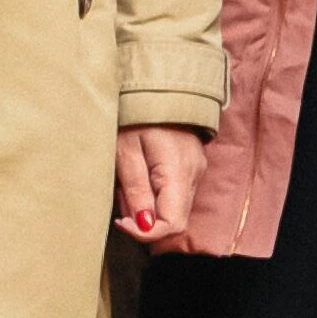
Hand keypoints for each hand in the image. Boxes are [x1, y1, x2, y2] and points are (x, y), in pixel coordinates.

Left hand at [114, 126, 203, 241]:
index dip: (146, 232)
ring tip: (127, 178)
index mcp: (178, 172)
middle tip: (120, 193)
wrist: (156, 85)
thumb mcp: (126, 152)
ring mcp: (196, 169)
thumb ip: (136, 191)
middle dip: (143, 216)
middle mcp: (194, 174)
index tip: (122, 221)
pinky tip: (138, 173)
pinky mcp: (191, 165)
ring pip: (173, 206)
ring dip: (147, 203)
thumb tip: (145, 226)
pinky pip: (174, 192)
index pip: (173, 224)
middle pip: (173, 217)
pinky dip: (154, 192)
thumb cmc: (135, 115)